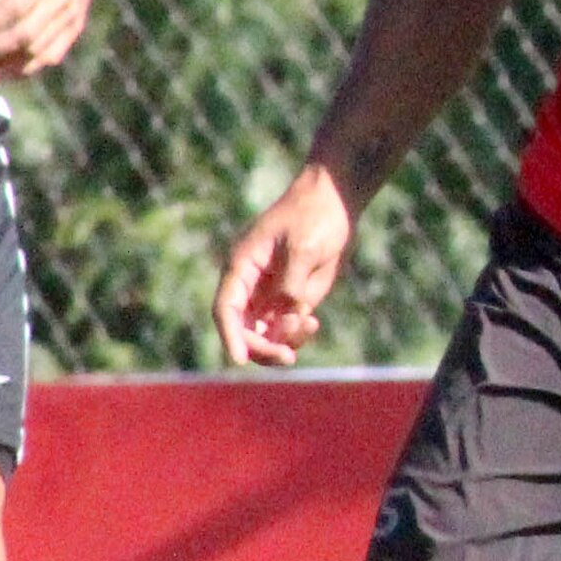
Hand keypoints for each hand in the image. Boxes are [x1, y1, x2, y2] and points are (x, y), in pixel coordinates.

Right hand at [216, 163, 353, 365]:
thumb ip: (292, 283)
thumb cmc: (313, 216)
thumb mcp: (303, 246)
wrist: (334, 201)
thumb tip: (288, 315)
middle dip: (262, 348)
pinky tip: (313, 323)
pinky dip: (297, 334)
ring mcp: (271, 294)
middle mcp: (251, 285)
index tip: (239, 359)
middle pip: (243, 330)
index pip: (226, 309)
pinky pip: (286, 329)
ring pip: (265, 335)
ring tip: (309, 324)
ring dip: (283, 342)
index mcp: (242, 266)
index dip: (230, 336)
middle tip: (288, 356)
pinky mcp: (291, 298)